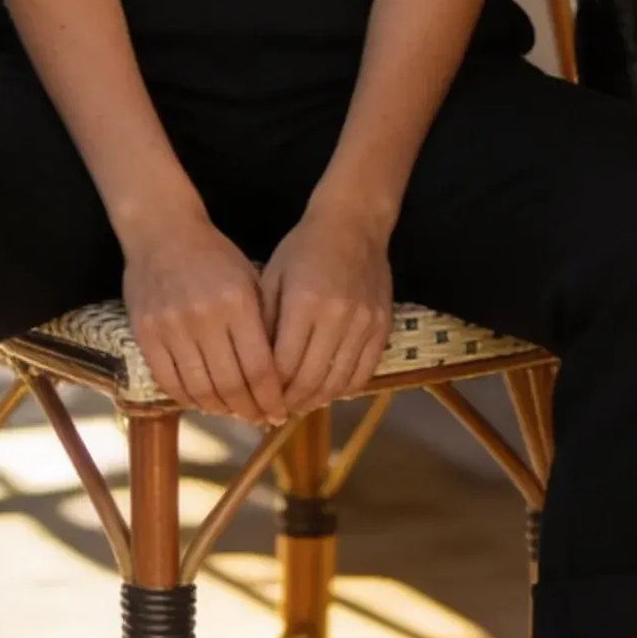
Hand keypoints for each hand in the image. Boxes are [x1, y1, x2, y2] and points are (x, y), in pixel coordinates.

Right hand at [123, 211, 287, 424]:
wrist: (161, 231)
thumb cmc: (214, 255)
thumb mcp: (250, 279)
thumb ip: (263, 323)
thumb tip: (279, 375)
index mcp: (237, 303)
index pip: (259, 368)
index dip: (271, 398)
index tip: (279, 412)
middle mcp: (204, 317)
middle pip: (230, 384)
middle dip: (249, 410)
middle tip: (259, 419)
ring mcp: (172, 327)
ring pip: (199, 389)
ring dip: (219, 409)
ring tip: (233, 413)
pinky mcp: (146, 334)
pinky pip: (168, 381)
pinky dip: (188, 399)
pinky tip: (202, 402)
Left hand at [260, 201, 393, 416]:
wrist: (354, 224)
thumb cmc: (303, 248)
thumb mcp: (272, 277)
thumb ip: (265, 323)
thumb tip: (254, 369)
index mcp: (305, 302)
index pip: (284, 365)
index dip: (268, 390)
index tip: (256, 400)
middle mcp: (338, 316)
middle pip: (311, 379)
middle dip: (290, 402)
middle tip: (275, 412)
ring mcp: (365, 323)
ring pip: (338, 381)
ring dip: (316, 400)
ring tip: (298, 405)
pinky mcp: (382, 327)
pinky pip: (364, 372)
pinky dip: (343, 389)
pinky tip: (326, 391)